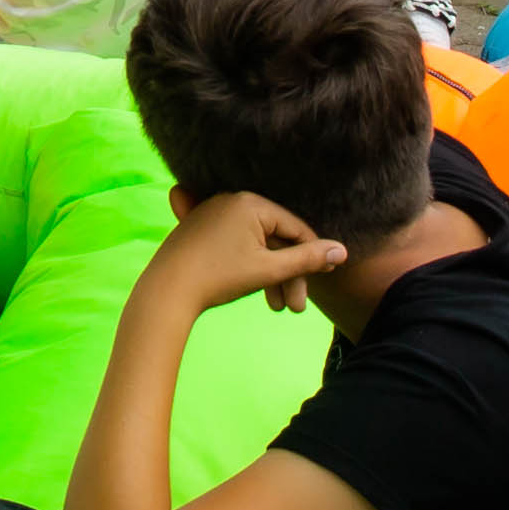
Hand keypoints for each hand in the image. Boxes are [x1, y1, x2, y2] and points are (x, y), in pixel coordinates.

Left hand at [153, 188, 343, 315]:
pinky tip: (258, 290)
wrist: (166, 291)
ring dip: (270, 276)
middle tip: (296, 309)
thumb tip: (342, 251)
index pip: (295, 228)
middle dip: (289, 275)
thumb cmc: (219, 277)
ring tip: (278, 308)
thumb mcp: (269, 270)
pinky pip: (235, 243)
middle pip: (275, 238)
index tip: (325, 280)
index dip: (312, 256)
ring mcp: (213, 212)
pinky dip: (249, 265)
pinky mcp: (200, 227)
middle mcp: (231, 200)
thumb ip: (307, 259)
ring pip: (256, 244)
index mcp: (250, 203)